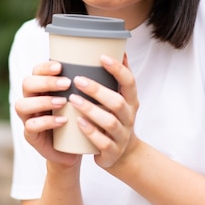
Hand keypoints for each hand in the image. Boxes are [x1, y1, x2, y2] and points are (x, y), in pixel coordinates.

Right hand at [14, 60, 80, 166]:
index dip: (45, 67)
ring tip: (63, 102)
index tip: (60, 66)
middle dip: (46, 82)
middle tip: (66, 84)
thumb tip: (108, 60)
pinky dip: (46, 122)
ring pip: (22, 105)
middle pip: (27, 84)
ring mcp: (28, 118)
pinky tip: (62, 121)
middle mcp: (31, 99)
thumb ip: (85, 83)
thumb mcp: (81, 99)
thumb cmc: (78, 118)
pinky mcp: (30, 135)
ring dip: (43, 101)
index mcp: (41, 87)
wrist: (74, 148)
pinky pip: (30, 126)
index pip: (36, 71)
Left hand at [68, 54, 139, 168]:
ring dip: (90, 110)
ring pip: (109, 122)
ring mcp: (122, 135)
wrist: (123, 154)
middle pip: (118, 102)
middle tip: (78, 79)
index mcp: (132, 101)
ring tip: (73, 100)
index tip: (102, 57)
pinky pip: (102, 142)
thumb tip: (119, 50)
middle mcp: (129, 117)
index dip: (118, 69)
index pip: (129, 82)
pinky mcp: (112, 151)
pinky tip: (78, 122)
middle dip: (97, 90)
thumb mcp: (122, 99)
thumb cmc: (116, 119)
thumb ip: (118, 78)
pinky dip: (90, 132)